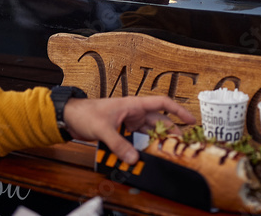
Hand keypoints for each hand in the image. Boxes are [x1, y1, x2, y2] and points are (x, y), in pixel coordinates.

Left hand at [63, 95, 195, 163]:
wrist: (69, 116)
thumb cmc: (85, 113)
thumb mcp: (103, 128)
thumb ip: (119, 144)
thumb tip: (133, 158)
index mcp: (134, 104)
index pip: (162, 103)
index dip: (178, 110)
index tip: (191, 120)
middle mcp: (134, 112)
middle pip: (158, 120)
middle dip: (171, 131)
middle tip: (181, 144)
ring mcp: (128, 121)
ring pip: (148, 131)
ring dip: (156, 140)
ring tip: (167, 151)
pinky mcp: (121, 130)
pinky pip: (136, 139)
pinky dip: (142, 146)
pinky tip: (146, 154)